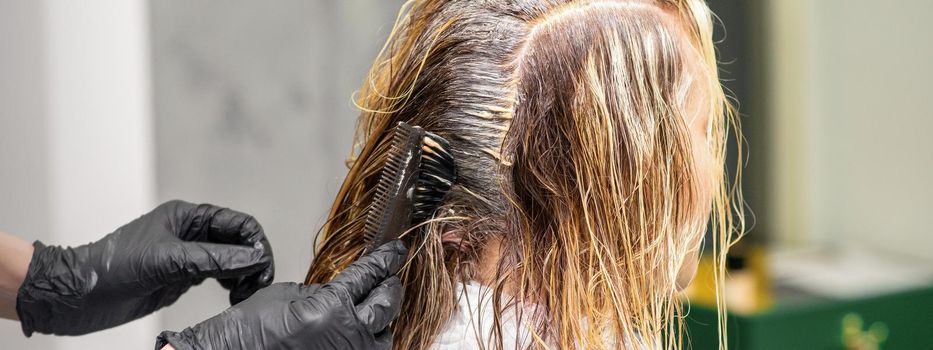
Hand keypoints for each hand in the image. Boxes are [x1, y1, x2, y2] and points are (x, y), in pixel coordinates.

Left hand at [16, 200, 273, 335]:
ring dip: (244, 275)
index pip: (237, 222)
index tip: (262, 266)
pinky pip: (218, 277)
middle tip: (259, 285)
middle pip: (238, 241)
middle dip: (253, 261)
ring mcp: (187, 255)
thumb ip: (214, 259)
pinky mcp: (182, 276)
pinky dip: (232, 285)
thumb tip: (253, 257)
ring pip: (231, 260)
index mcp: (187, 216)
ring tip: (247, 294)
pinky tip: (234, 296)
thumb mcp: (168, 261)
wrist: (77, 296)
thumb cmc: (110, 269)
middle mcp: (190, 233)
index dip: (255, 242)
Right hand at [156, 241, 406, 349]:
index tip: (395, 252)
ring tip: (378, 308)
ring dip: (383, 320)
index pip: (368, 276)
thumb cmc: (251, 329)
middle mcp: (348, 336)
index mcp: (333, 307)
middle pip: (387, 305)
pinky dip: (369, 341)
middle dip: (390, 288)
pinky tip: (363, 332)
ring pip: (384, 336)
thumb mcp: (290, 294)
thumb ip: (324, 291)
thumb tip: (345, 290)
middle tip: (391, 277)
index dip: (384, 261)